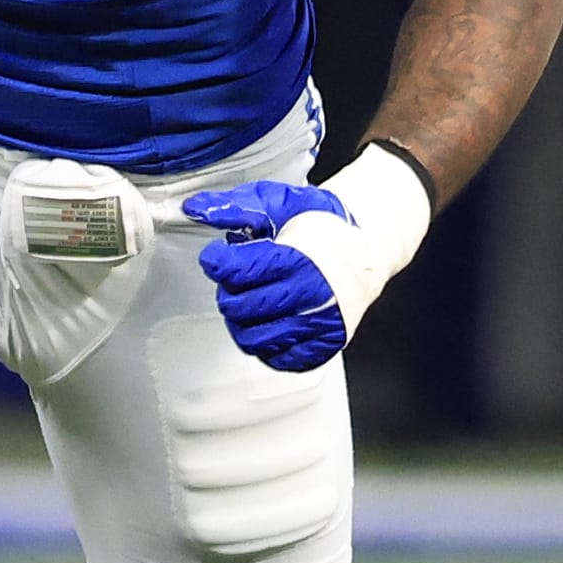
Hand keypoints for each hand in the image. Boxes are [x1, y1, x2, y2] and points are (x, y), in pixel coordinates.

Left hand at [184, 180, 353, 372]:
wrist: (366, 247)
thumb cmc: (319, 224)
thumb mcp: (278, 202)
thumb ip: (235, 207)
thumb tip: (196, 208)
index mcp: (298, 259)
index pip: (236, 273)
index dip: (217, 263)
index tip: (217, 256)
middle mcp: (311, 296)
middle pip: (240, 308)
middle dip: (229, 291)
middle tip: (239, 277)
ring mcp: (319, 325)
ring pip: (254, 339)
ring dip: (242, 320)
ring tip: (253, 298)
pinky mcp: (323, 346)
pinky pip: (278, 359)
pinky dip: (265, 343)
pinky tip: (268, 320)